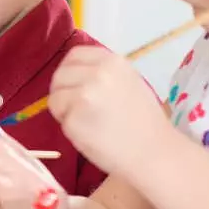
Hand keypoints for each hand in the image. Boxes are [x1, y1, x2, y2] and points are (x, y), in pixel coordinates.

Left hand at [48, 46, 172, 176]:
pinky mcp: (74, 118)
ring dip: (64, 110)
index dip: (70, 70)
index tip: (74, 85)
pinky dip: (69, 127)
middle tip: (78, 109)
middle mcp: (97, 73)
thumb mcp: (128, 82)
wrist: (154, 153)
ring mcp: (83, 95)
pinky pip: (61, 119)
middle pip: (60, 75)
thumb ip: (102, 73)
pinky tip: (89, 134)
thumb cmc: (143, 121)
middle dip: (63, 91)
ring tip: (87, 122)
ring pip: (55, 96)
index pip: (75, 55)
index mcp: (112, 62)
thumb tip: (74, 71)